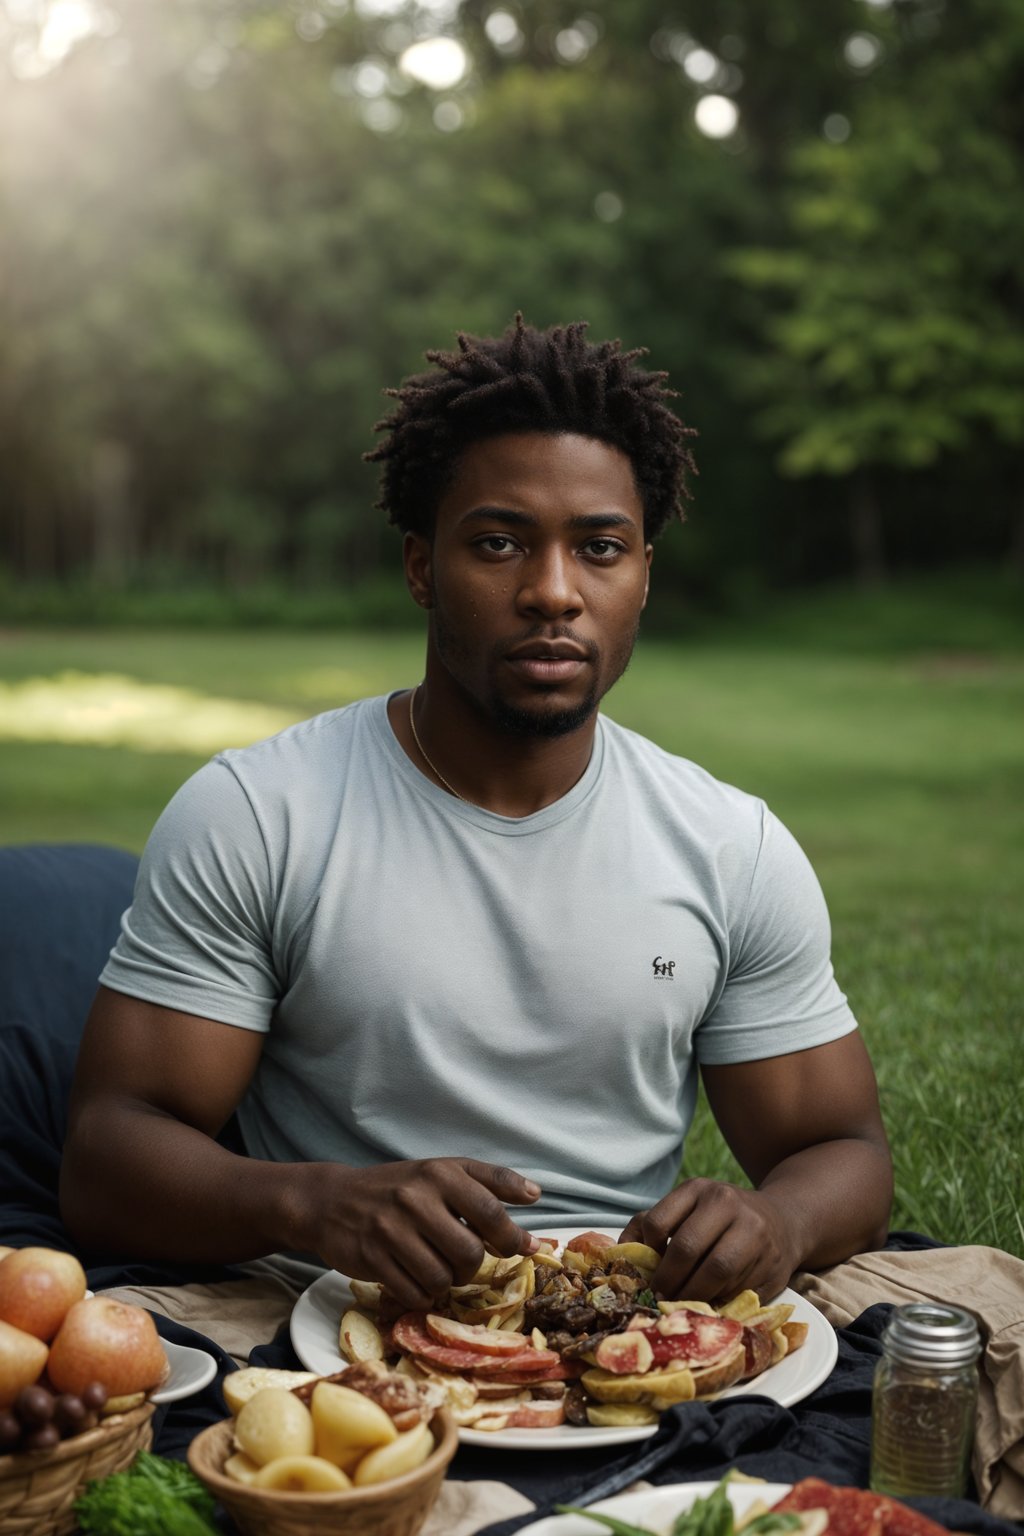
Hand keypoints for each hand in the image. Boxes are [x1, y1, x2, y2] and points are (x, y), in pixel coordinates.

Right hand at [308, 1158, 541, 1309]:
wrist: (332, 1200)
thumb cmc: (399, 1187)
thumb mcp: (442, 1171)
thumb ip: (489, 1182)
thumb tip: (536, 1195)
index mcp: (439, 1173)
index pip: (489, 1208)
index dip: (511, 1235)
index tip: (522, 1248)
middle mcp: (415, 1198)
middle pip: (469, 1252)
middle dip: (473, 1265)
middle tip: (463, 1260)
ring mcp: (390, 1229)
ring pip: (442, 1278)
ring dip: (446, 1282)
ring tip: (436, 1267)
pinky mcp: (371, 1258)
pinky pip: (414, 1293)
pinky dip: (422, 1295)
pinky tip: (415, 1279)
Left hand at [619, 1178, 797, 1303]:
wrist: (783, 1221)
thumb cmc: (721, 1219)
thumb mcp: (688, 1208)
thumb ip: (651, 1225)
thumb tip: (616, 1253)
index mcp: (699, 1189)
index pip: (658, 1222)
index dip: (647, 1253)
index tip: (647, 1271)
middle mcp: (728, 1203)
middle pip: (686, 1248)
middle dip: (668, 1281)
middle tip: (660, 1298)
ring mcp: (755, 1232)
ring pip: (716, 1273)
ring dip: (693, 1295)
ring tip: (682, 1304)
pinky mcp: (773, 1262)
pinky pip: (740, 1290)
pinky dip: (721, 1302)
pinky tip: (712, 1303)